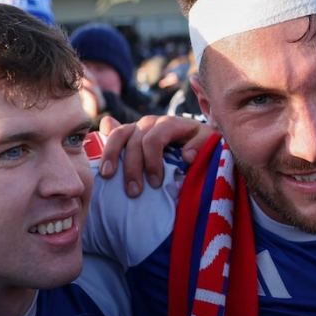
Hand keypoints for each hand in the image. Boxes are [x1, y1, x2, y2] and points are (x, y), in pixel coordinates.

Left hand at [98, 114, 213, 196]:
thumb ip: (127, 141)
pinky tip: (188, 162)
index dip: (111, 152)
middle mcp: (159, 123)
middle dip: (132, 167)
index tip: (107, 175)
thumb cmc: (174, 158)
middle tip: (133, 192)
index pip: (120, 134)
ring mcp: (181, 125)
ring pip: (155, 137)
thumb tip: (105, 123)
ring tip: (156, 183)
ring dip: (153, 162)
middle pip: (136, 140)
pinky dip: (189, 150)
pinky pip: (193, 140)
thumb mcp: (148, 152)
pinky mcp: (204, 133)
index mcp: (142, 129)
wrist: (210, 154)